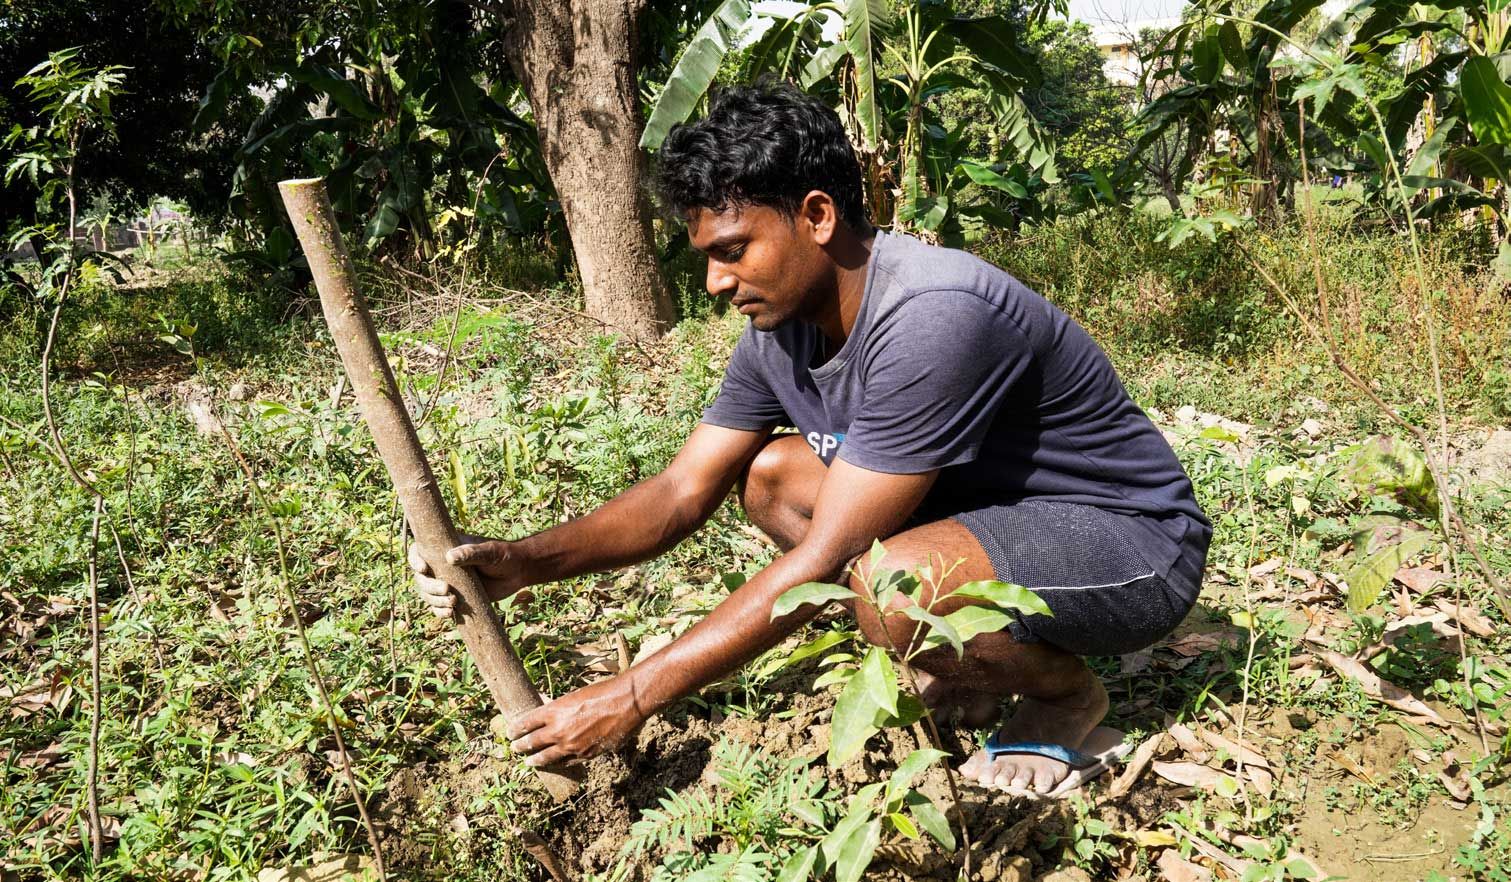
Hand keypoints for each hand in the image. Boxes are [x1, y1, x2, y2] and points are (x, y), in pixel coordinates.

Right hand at [408, 534, 532, 618]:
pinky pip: (440, 607)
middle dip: (429, 586)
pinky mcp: (456, 598)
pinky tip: (450, 614)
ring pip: (429, 594)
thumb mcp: (490, 551)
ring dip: (435, 601)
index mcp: (446, 548)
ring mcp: (448, 583)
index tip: (423, 568)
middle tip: (447, 590)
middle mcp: (442, 566)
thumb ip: (472, 552)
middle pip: (422, 578)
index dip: (415, 559)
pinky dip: (441, 612)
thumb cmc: (504, 555)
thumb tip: (450, 557)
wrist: (519, 572)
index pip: (420, 552)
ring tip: (452, 604)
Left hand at [505, 675, 647, 766]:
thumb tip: (547, 713)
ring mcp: (571, 744)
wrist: (626, 703)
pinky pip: (565, 762)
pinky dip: (557, 763)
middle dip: (521, 746)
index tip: (511, 732)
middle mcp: (559, 729)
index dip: (516, 729)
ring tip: (528, 762)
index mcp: (554, 711)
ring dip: (535, 760)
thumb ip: (559, 708)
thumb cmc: (602, 692)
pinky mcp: (585, 754)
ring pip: (546, 757)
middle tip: (514, 748)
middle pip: (533, 742)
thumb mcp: (574, 695)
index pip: (526, 722)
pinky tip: (553, 764)